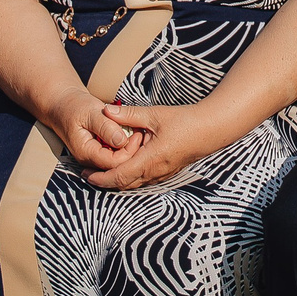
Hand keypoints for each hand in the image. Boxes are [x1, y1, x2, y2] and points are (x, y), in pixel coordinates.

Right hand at [50, 88, 144, 171]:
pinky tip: (129, 132)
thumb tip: (122, 141)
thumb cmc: (75, 106)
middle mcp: (89, 160)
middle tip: (140, 131)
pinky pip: (115, 154)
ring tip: (136, 130)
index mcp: (86, 152)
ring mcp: (93, 157)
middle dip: (132, 150)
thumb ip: (106, 127)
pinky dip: (124, 145)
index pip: (114, 162)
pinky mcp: (98, 152)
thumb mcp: (91, 112)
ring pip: (118, 161)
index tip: (138, 132)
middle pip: (118, 165)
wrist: (62, 105)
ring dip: (129, 148)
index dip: (129, 150)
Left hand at [91, 102, 223, 190]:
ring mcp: (162, 174)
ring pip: (134, 184)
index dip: (100, 178)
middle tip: (88, 174)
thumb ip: (128, 114)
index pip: (118, 177)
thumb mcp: (154, 115)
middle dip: (104, 181)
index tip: (86, 174)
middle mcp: (155, 172)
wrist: (211, 128)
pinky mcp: (167, 171)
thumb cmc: (184, 120)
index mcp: (149, 160)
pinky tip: (125, 165)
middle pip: (123, 185)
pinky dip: (130, 176)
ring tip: (103, 171)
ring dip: (117, 180)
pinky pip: (144, 179)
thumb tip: (105, 110)